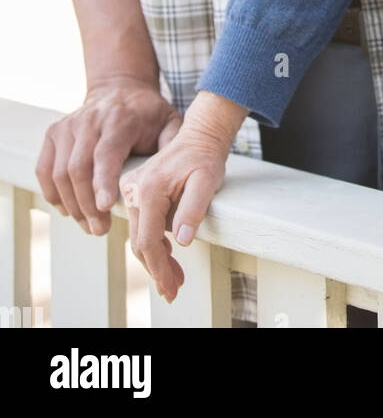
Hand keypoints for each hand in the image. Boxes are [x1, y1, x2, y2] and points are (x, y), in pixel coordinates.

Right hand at [36, 77, 181, 235]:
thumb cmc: (148, 114)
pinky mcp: (53, 133)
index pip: (105, 153)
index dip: (103, 182)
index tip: (106, 208)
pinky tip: (69, 209)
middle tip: (100, 229)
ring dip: (72, 205)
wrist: (120, 88)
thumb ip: (173, 147)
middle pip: (78, 169)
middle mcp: (89, 120)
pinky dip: (53, 193)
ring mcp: (68, 125)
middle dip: (87, 204)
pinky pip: (44, 169)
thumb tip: (179, 179)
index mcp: (120, 119)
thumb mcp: (169, 122)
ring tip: (89, 224)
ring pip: (59, 173)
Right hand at [119, 93, 243, 300]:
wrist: (199, 136)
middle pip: (141, 242)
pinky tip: (167, 256)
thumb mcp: (207, 180)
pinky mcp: (135, 193)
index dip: (159, 268)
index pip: (149, 239)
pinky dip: (152, 244)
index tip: (170, 287)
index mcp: (149, 188)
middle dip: (157, 269)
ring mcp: (131, 191)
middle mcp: (134, 190)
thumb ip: (194, 208)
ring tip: (174, 278)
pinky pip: (140, 225)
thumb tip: (182, 240)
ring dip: (155, 260)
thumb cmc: (205, 157)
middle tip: (173, 290)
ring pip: (139, 236)